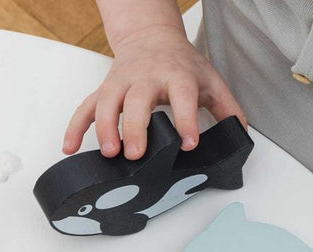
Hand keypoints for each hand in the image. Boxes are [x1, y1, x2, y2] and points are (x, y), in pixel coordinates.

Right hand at [62, 25, 245, 159]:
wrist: (152, 36)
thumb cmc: (182, 64)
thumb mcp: (210, 80)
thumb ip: (228, 108)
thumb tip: (242, 135)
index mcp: (176, 76)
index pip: (182, 96)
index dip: (186, 120)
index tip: (188, 143)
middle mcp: (146, 78)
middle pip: (137, 101)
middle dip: (134, 127)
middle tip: (136, 154)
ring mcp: (121, 83)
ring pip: (106, 103)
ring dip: (104, 128)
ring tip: (109, 153)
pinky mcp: (104, 90)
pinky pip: (84, 107)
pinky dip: (75, 128)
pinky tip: (70, 149)